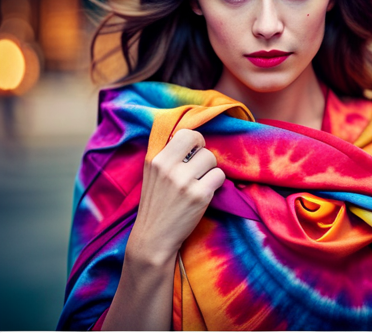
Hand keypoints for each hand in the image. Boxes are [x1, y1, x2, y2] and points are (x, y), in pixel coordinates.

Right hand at [126, 129, 225, 267]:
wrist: (153, 237)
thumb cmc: (156, 203)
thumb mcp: (151, 173)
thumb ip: (167, 154)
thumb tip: (189, 135)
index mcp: (156, 159)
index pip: (185, 133)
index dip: (194, 141)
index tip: (193, 153)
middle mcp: (168, 168)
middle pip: (201, 144)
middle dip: (204, 155)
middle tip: (199, 169)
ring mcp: (184, 182)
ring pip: (212, 159)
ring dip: (210, 171)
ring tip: (200, 183)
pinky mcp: (199, 196)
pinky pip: (219, 176)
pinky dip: (216, 184)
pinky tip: (205, 192)